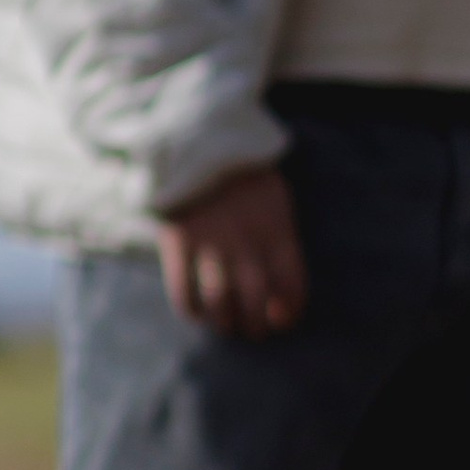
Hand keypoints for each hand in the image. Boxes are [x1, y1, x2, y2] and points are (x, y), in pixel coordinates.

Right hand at [157, 162, 307, 337]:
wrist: (200, 140)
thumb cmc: (246, 174)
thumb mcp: (277, 198)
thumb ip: (283, 239)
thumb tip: (284, 292)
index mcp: (276, 227)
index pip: (291, 282)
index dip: (291, 310)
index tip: (284, 320)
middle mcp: (245, 240)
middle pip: (255, 299)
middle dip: (258, 325)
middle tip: (255, 330)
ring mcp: (210, 241)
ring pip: (219, 302)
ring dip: (226, 323)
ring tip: (228, 325)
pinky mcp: (178, 241)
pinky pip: (183, 290)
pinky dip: (192, 310)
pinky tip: (198, 312)